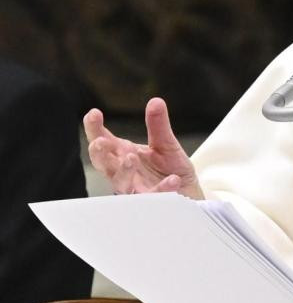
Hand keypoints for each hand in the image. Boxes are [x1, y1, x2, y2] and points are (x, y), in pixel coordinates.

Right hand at [84, 98, 203, 198]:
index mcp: (123, 154)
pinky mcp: (152, 201)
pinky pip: (154, 197)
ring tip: (131, 157)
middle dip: (99, 153)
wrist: (188, 191)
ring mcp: (135, 188)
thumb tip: (156, 101)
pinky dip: (162, 189)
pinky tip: (173, 180)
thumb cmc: (171, 168)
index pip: (103, 141)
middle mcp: (124, 172)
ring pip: (121, 183)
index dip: (94, 128)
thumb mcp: (166, 143)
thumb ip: (158, 125)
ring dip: (124, 170)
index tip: (93, 113)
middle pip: (103, 164)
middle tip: (101, 142)